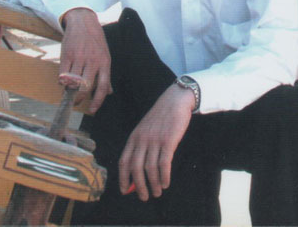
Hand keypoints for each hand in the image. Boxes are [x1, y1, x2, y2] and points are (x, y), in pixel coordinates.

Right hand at [59, 8, 111, 112]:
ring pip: (73, 82)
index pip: (103, 86)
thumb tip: (109, 92)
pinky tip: (63, 82)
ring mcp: (79, 58)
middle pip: (86, 86)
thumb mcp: (105, 56)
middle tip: (76, 102)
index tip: (93, 110)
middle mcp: (93, 61)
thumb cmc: (95, 42)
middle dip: (80, 98)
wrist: (83, 22)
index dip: (98, 101)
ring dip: (69, 91)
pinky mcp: (67, 54)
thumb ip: (106, 75)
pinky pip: (62, 74)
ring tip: (69, 93)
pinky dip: (62, 82)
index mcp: (105, 63)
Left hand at [118, 84, 196, 200]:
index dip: (123, 178)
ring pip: (150, 168)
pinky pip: (164, 163)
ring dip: (153, 184)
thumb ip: (141, 145)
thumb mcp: (145, 129)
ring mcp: (154, 140)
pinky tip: (166, 183)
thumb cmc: (161, 117)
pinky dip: (164, 176)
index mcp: (134, 137)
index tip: (124, 191)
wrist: (175, 101)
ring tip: (157, 192)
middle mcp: (142, 140)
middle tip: (144, 197)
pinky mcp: (168, 141)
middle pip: (136, 168)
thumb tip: (139, 168)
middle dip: (139, 186)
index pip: (124, 161)